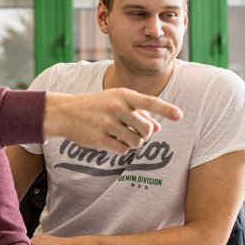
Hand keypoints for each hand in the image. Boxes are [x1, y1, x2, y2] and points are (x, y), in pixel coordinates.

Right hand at [43, 88, 182, 153]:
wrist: (65, 112)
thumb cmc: (96, 105)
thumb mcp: (117, 102)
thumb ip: (139, 113)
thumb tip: (158, 127)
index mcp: (123, 95)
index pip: (149, 102)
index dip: (166, 109)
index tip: (179, 115)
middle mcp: (116, 107)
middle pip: (147, 129)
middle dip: (146, 134)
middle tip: (136, 132)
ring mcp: (107, 123)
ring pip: (136, 142)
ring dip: (133, 142)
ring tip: (121, 135)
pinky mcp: (99, 139)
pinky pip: (123, 150)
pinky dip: (121, 148)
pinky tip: (111, 140)